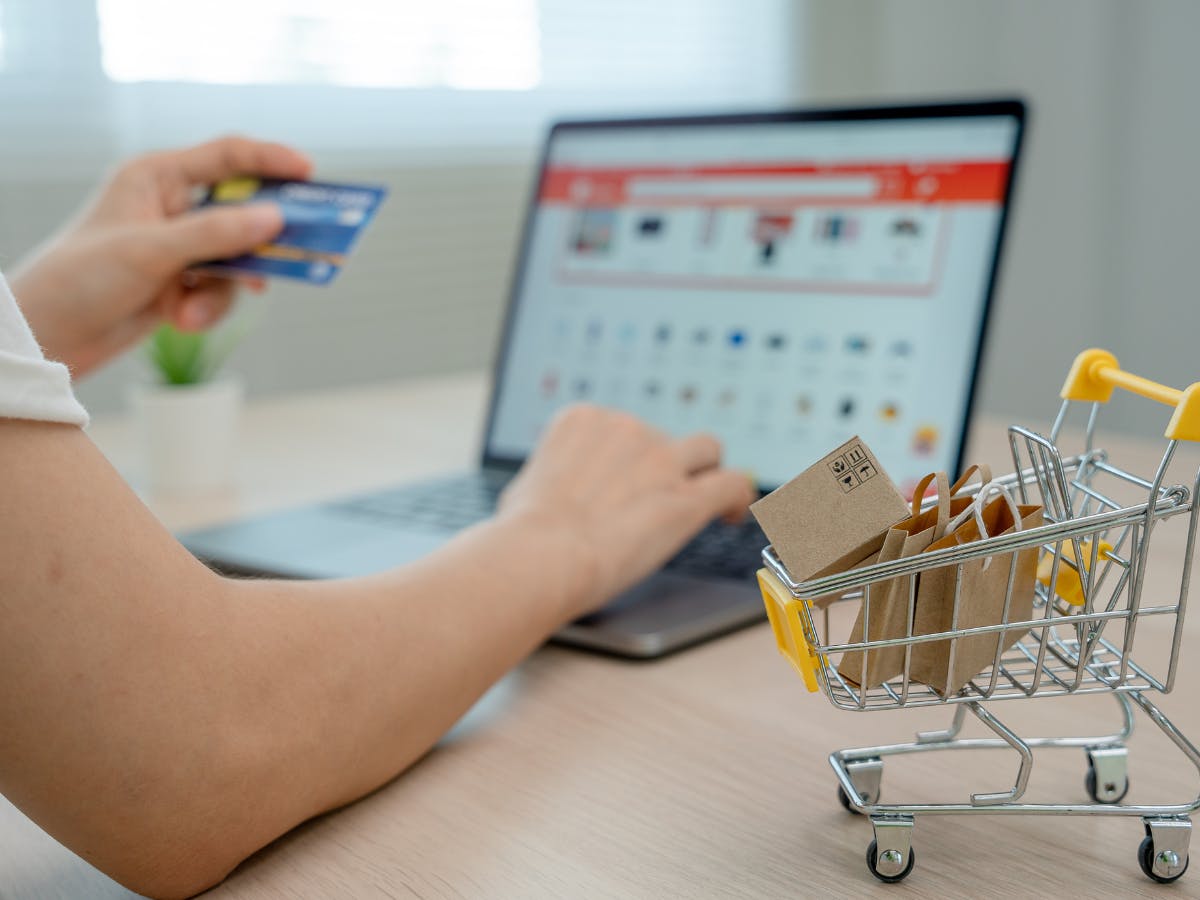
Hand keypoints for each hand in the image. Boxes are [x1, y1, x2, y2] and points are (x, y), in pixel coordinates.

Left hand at [9, 136, 311, 376]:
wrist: (49, 334)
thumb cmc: (83, 277)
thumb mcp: (151, 251)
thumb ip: (216, 234)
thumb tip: (275, 219)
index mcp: (157, 177)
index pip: (227, 157)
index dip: (271, 161)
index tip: (310, 174)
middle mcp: (171, 206)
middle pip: (241, 211)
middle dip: (260, 240)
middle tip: (301, 249)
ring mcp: (179, 245)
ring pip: (236, 260)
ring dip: (220, 291)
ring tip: (189, 314)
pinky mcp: (182, 281)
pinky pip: (221, 289)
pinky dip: (208, 307)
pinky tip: (182, 321)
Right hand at [496, 404, 755, 617]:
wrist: (540, 555)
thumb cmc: (522, 534)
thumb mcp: (526, 484)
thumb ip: (557, 476)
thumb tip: (560, 490)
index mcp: (584, 419)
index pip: (620, 427)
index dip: (630, 457)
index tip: (630, 481)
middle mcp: (626, 428)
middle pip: (664, 436)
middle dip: (666, 463)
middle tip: (663, 495)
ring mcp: (660, 459)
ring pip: (707, 449)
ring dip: (706, 471)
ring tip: (708, 499)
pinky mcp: (686, 498)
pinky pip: (732, 483)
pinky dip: (738, 497)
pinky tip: (732, 514)